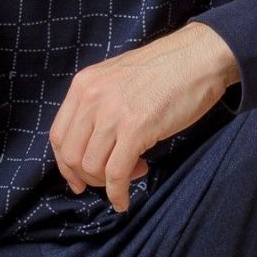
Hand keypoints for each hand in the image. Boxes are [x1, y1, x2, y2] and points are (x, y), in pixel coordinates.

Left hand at [49, 22, 237, 211]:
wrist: (198, 57)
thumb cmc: (164, 69)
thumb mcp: (116, 78)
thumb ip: (97, 104)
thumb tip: (90, 143)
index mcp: (83, 85)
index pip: (58, 136)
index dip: (65, 165)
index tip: (77, 179)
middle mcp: (91, 98)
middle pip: (71, 155)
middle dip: (86, 177)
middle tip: (107, 180)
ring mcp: (112, 113)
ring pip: (91, 167)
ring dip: (107, 183)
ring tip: (133, 171)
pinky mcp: (136, 129)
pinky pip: (116, 174)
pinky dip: (117, 193)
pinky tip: (124, 199)